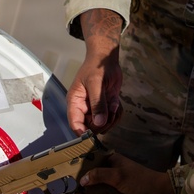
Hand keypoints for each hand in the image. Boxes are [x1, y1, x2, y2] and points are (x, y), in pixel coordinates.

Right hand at [67, 10, 123, 133]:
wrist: (107, 58)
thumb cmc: (96, 67)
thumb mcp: (95, 83)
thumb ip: (97, 103)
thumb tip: (99, 122)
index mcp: (75, 102)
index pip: (75, 124)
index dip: (83, 132)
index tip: (95, 135)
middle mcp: (84, 108)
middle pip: (91, 128)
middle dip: (103, 124)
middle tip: (111, 113)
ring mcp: (96, 108)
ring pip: (103, 125)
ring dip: (112, 119)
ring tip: (115, 107)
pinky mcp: (106, 106)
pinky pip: (111, 118)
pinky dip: (117, 114)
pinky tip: (117, 104)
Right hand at [74, 152, 176, 193]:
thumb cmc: (140, 181)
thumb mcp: (119, 176)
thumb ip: (99, 175)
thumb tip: (82, 179)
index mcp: (111, 161)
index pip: (91, 164)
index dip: (80, 173)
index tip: (73, 184)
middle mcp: (110, 171)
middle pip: (91, 180)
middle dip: (83, 192)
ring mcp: (114, 184)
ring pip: (96, 192)